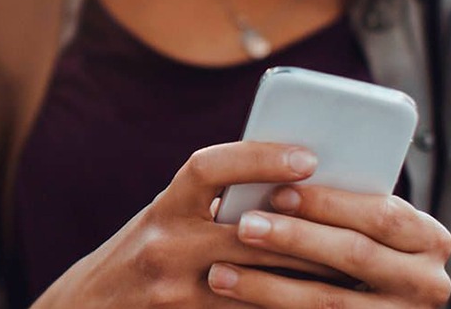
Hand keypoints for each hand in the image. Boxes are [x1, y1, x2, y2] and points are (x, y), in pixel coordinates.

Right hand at [31, 142, 341, 308]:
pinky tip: (314, 302)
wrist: (90, 308)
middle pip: (251, 233)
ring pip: (259, 281)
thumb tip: (288, 183)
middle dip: (309, 229)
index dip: (258, 158)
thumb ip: (212, 203)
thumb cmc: (143, 256)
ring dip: (308, 276)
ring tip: (353, 268)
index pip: (208, 169)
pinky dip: (282, 304)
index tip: (307, 157)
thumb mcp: (166, 219)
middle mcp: (164, 245)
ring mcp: (174, 291)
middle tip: (359, 225)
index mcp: (164, 208)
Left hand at [206, 184, 450, 307]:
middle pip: (355, 255)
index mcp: (429, 239)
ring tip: (220, 273)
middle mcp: (428, 283)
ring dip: (269, 287)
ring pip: (329, 302)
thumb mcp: (367, 225)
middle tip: (244, 226)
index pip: (381, 214)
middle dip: (295, 239)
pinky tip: (237, 302)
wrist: (374, 304)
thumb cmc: (360, 245)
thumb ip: (343, 206)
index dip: (329, 203)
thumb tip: (282, 170)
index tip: (278, 191)